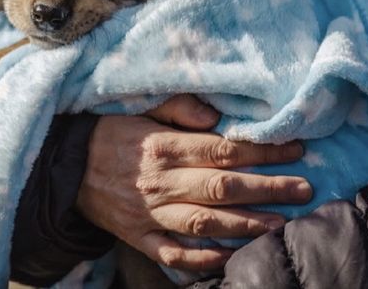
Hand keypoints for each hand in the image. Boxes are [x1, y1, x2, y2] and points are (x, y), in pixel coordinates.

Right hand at [76, 95, 310, 271]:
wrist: (62, 166)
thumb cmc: (108, 131)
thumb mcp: (139, 107)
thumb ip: (179, 107)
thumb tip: (217, 115)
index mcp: (163, 147)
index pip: (224, 149)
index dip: (263, 151)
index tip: (296, 150)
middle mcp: (161, 182)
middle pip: (224, 187)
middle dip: (269, 188)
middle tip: (305, 189)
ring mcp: (150, 214)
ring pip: (206, 223)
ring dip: (247, 225)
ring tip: (280, 223)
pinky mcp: (138, 237)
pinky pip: (174, 254)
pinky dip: (203, 260)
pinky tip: (231, 256)